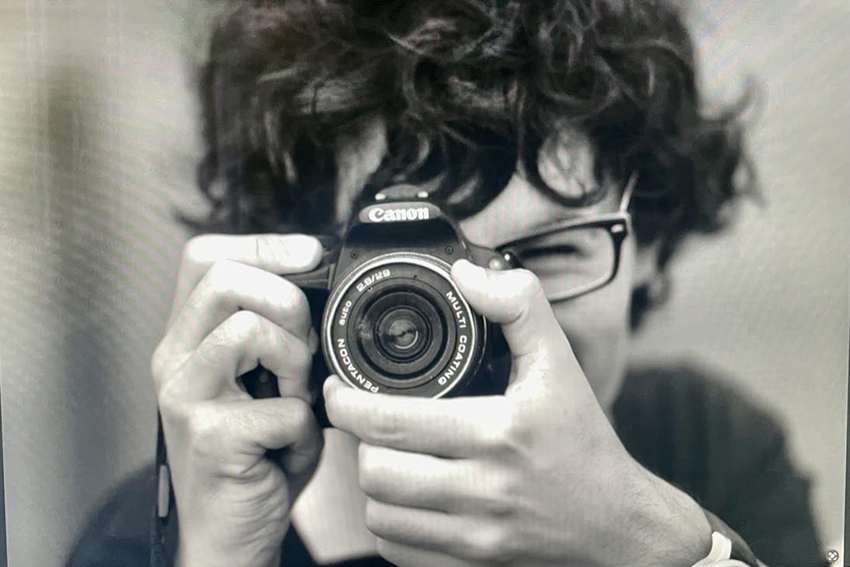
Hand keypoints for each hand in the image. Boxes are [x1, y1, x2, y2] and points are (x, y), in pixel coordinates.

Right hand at [151, 234, 324, 566]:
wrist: (231, 533)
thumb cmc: (255, 456)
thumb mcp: (266, 382)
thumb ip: (281, 337)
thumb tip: (322, 292)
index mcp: (189, 339)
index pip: (205, 257)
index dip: (262, 245)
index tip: (309, 256)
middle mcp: (174, 360)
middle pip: (223, 277)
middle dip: (285, 301)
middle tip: (302, 348)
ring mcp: (185, 396)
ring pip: (246, 329)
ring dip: (294, 363)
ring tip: (294, 398)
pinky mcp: (209, 436)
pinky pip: (280, 407)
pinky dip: (302, 429)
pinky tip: (287, 446)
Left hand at [325, 260, 711, 566]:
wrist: (617, 525)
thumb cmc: (584, 443)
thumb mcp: (559, 364)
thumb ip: (518, 306)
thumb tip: (467, 274)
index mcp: (499, 433)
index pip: (390, 421)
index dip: (346, 403)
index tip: (339, 390)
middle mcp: (485, 489)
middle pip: (375, 471)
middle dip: (359, 442)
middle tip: (367, 423)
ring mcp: (476, 536)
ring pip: (379, 515)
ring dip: (373, 483)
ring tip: (387, 456)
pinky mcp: (471, 565)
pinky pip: (399, 551)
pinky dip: (390, 524)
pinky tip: (404, 498)